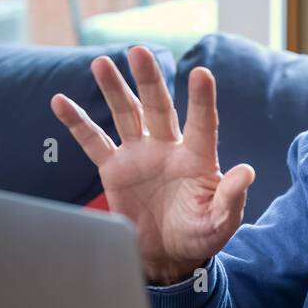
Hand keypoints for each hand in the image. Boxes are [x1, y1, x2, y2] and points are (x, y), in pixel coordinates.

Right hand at [49, 46, 254, 284]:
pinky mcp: (114, 169)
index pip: (203, 123)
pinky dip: (77, 123)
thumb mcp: (221, 221)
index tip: (202, 73)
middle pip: (158, 107)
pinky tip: (60, 101)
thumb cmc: (200, 235)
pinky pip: (93, 141)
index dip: (202, 99)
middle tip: (139, 51)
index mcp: (199, 157)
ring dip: (114, 89)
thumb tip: (246, 171)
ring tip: (102, 63)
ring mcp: (140, 155)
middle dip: (149, 80)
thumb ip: (232, 197)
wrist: (168, 256)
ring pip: (126, 114)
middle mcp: (169, 148)